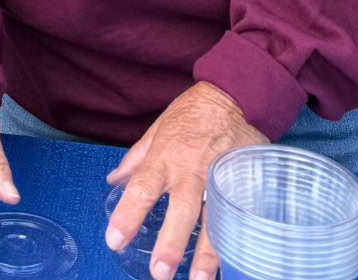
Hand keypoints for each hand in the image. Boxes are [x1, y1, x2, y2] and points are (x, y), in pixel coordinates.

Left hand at [104, 81, 267, 279]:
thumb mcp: (159, 128)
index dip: (127, 215)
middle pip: (180, 211)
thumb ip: (137, 158)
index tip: (114, 239)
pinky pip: (239, 215)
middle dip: (170, 243)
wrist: (238, 94)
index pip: (141, 189)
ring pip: (214, 221)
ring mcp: (220, 178)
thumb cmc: (194, 112)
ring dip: (207, 254)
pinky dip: (235, 238)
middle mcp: (191, 171)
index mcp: (165, 157)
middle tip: (160, 272)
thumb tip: (114, 180)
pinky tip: (234, 260)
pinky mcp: (243, 182)